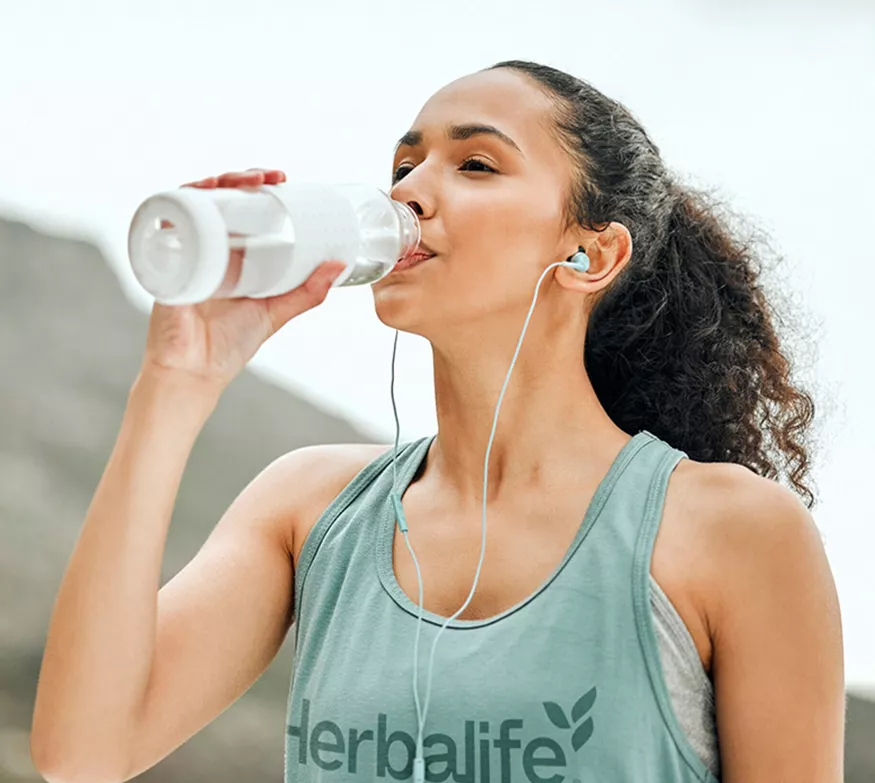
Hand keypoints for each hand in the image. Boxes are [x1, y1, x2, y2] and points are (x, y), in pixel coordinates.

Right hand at [142, 168, 345, 390]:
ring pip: (192, 202)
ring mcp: (185, 252)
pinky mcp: (165, 262)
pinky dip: (177, 204)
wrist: (195, 371)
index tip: (282, 178)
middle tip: (269, 177)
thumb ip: (308, 292)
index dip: (258, 188)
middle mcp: (207, 248)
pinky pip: (165, 224)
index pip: (241, 209)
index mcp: (232, 256)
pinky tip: (196, 194)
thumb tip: (339, 265)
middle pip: (217, 199)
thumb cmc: (229, 345)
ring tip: (240, 181)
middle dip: (240, 178)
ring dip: (213, 184)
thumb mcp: (276, 312)